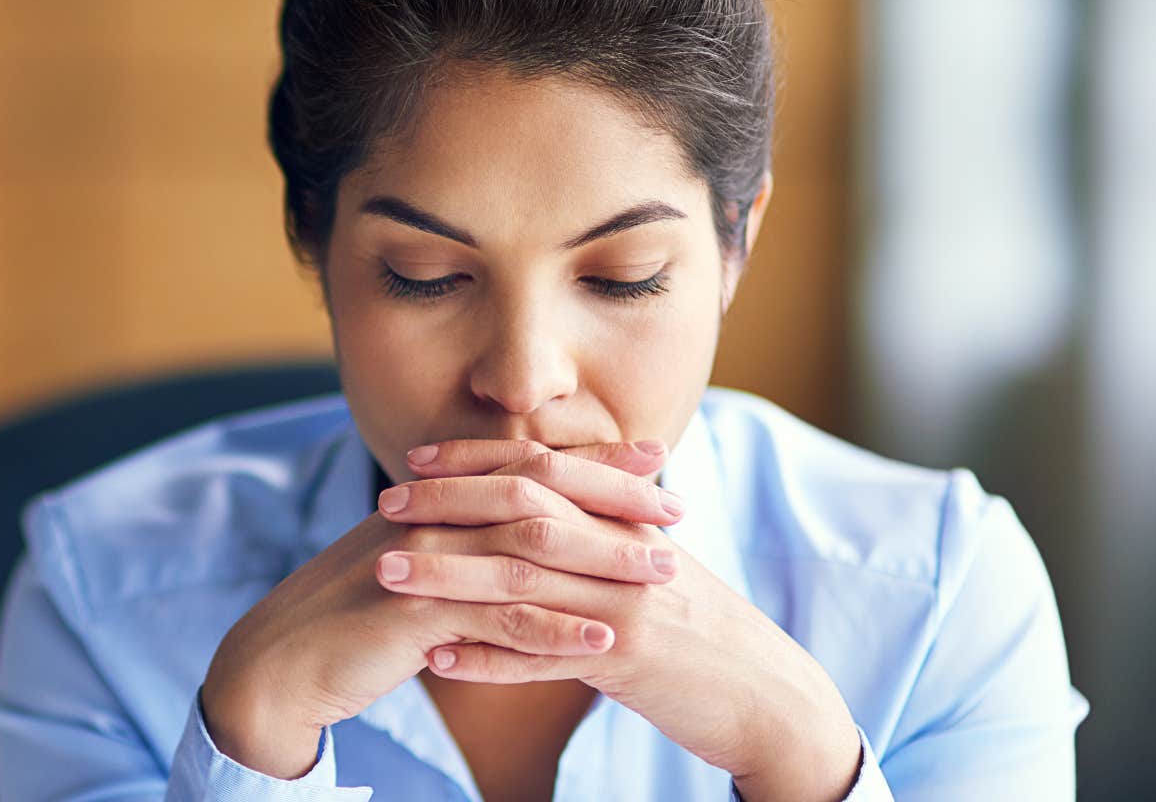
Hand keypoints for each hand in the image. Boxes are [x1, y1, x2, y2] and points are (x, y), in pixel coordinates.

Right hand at [199, 438, 679, 779]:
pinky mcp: (416, 613)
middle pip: (537, 494)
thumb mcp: (408, 571)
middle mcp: (431, 519)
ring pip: (529, 552)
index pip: (523, 466)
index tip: (650, 458)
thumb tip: (507, 535)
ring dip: (601, 562)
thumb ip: (456, 546)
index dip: (588, 460)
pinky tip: (604, 639)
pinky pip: (500, 619)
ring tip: (662, 576)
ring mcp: (424, 561)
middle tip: (675, 510)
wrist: (281, 663)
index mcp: (432, 503)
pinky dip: (556, 629)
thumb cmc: (347, 623)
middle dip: (612, 500)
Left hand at [384, 438, 863, 800]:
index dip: (475, 460)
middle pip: (523, 511)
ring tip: (386, 574)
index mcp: (626, 520)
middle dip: (448, 504)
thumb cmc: (702, 631)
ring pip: (523, 579)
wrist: (770, 696)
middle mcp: (624, 550)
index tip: (415, 460)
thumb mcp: (653, 564)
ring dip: (448, 576)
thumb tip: (542, 494)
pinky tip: (436, 660)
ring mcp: (627, 603)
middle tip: (385, 505)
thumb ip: (600, 528)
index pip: (542, 468)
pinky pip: (545, 656)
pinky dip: (488, 658)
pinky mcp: (629, 660)